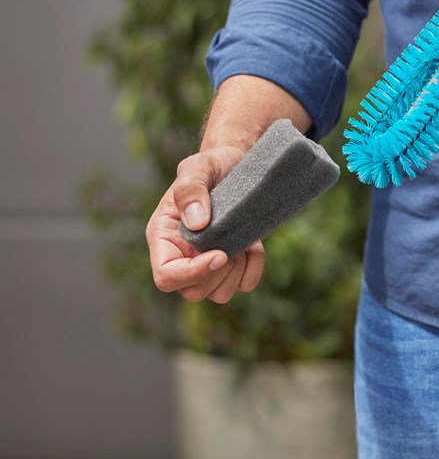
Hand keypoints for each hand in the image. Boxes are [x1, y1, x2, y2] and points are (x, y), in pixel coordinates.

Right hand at [146, 146, 264, 303]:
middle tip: (232, 244)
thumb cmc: (212, 164)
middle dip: (217, 273)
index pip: (166, 276)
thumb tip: (197, 223)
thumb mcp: (198, 167)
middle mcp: (182, 254)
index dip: (192, 274)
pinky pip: (244, 284)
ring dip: (236, 272)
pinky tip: (253, 246)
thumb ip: (191, 190)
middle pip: (192, 292)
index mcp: (164, 236)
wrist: (236, 164)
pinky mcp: (231, 264)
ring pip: (218, 294)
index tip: (220, 253)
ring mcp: (206, 262)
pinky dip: (253, 269)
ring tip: (242, 242)